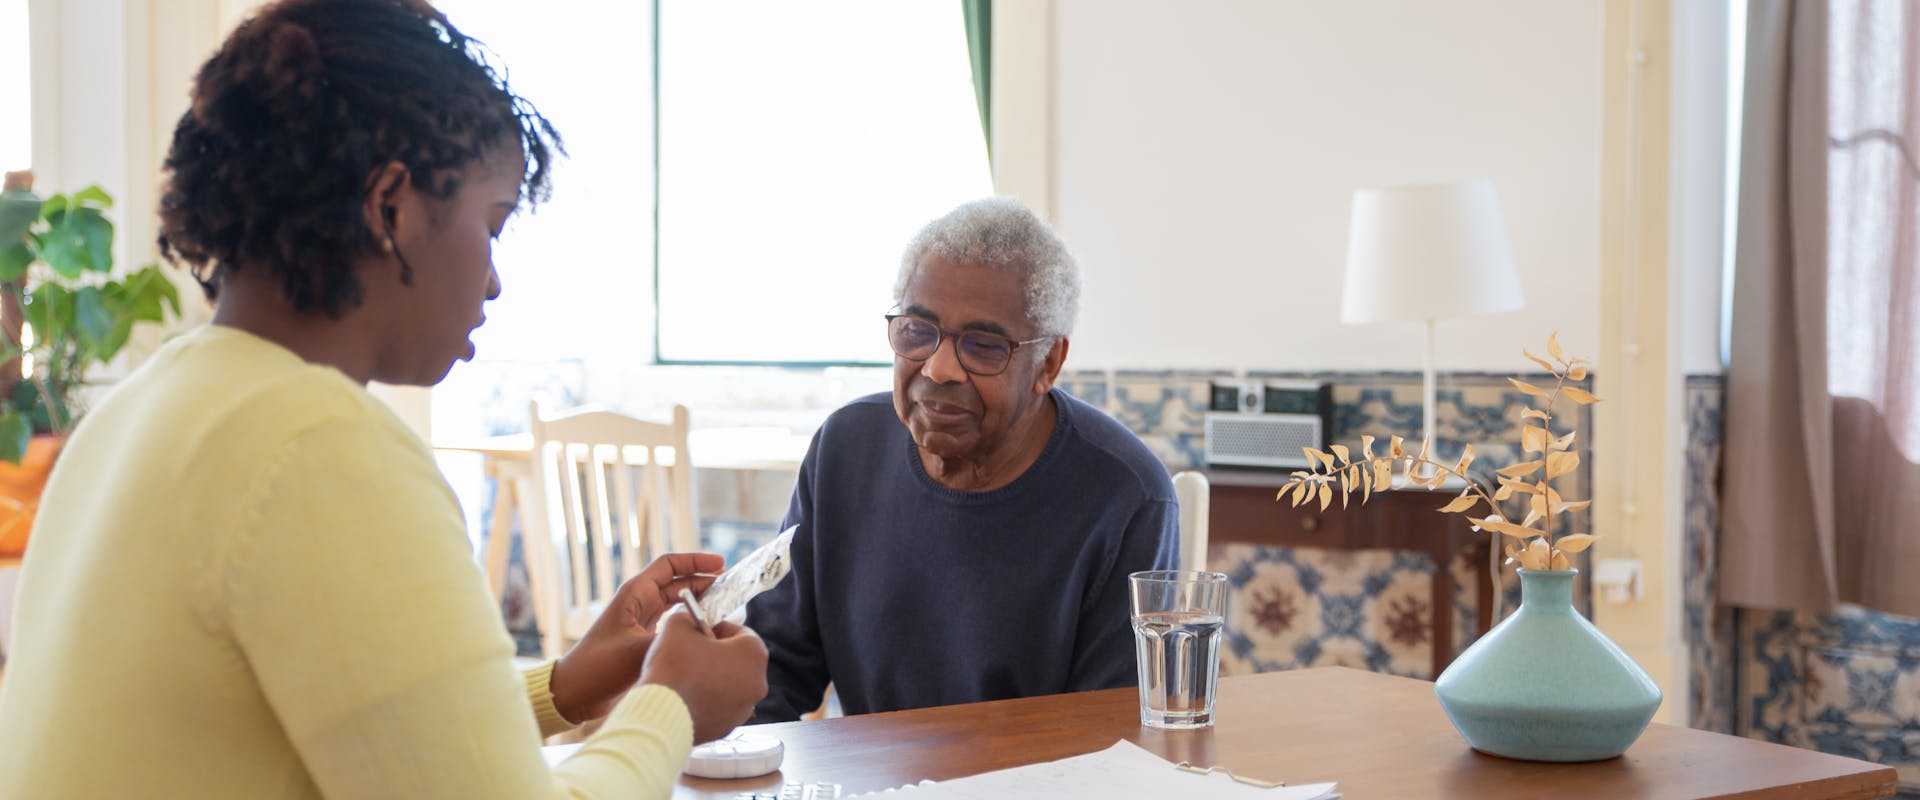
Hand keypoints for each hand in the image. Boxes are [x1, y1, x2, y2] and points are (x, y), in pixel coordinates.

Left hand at [549, 552, 723, 722]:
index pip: (669, 565)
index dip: (695, 561)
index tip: (720, 564)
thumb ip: (670, 639)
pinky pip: (674, 624)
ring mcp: (643, 623)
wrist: (575, 694)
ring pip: (678, 604)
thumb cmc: (597, 667)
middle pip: (678, 583)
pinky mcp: (645, 641)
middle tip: (732, 587)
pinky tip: (708, 632)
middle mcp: (640, 604)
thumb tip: (703, 634)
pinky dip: (691, 623)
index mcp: (635, 594)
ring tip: (726, 606)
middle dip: (704, 582)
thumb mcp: (636, 650)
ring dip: (700, 603)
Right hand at [642, 608, 768, 743]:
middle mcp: (757, 683)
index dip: (717, 630)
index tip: (698, 634)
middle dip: (717, 655)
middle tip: (691, 655)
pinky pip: (719, 708)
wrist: (659, 716)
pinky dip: (707, 702)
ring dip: (713, 679)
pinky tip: (685, 698)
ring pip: (730, 686)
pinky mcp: (727, 729)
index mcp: (754, 654)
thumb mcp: (677, 625)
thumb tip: (690, 622)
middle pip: (738, 661)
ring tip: (685, 678)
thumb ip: (689, 618)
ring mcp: (743, 709)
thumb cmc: (673, 666)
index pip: (740, 633)